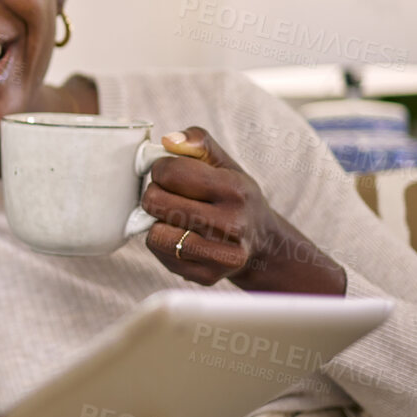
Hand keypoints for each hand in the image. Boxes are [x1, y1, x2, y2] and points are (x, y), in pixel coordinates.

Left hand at [143, 127, 346, 294]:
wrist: (261, 243)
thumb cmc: (234, 197)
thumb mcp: (225, 163)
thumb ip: (198, 142)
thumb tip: (168, 140)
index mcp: (235, 190)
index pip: (170, 171)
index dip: (161, 168)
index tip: (170, 173)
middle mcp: (232, 224)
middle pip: (156, 201)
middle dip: (154, 193)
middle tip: (169, 195)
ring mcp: (221, 255)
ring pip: (155, 232)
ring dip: (156, 220)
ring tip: (173, 216)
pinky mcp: (207, 276)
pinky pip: (160, 253)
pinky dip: (161, 242)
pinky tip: (179, 235)